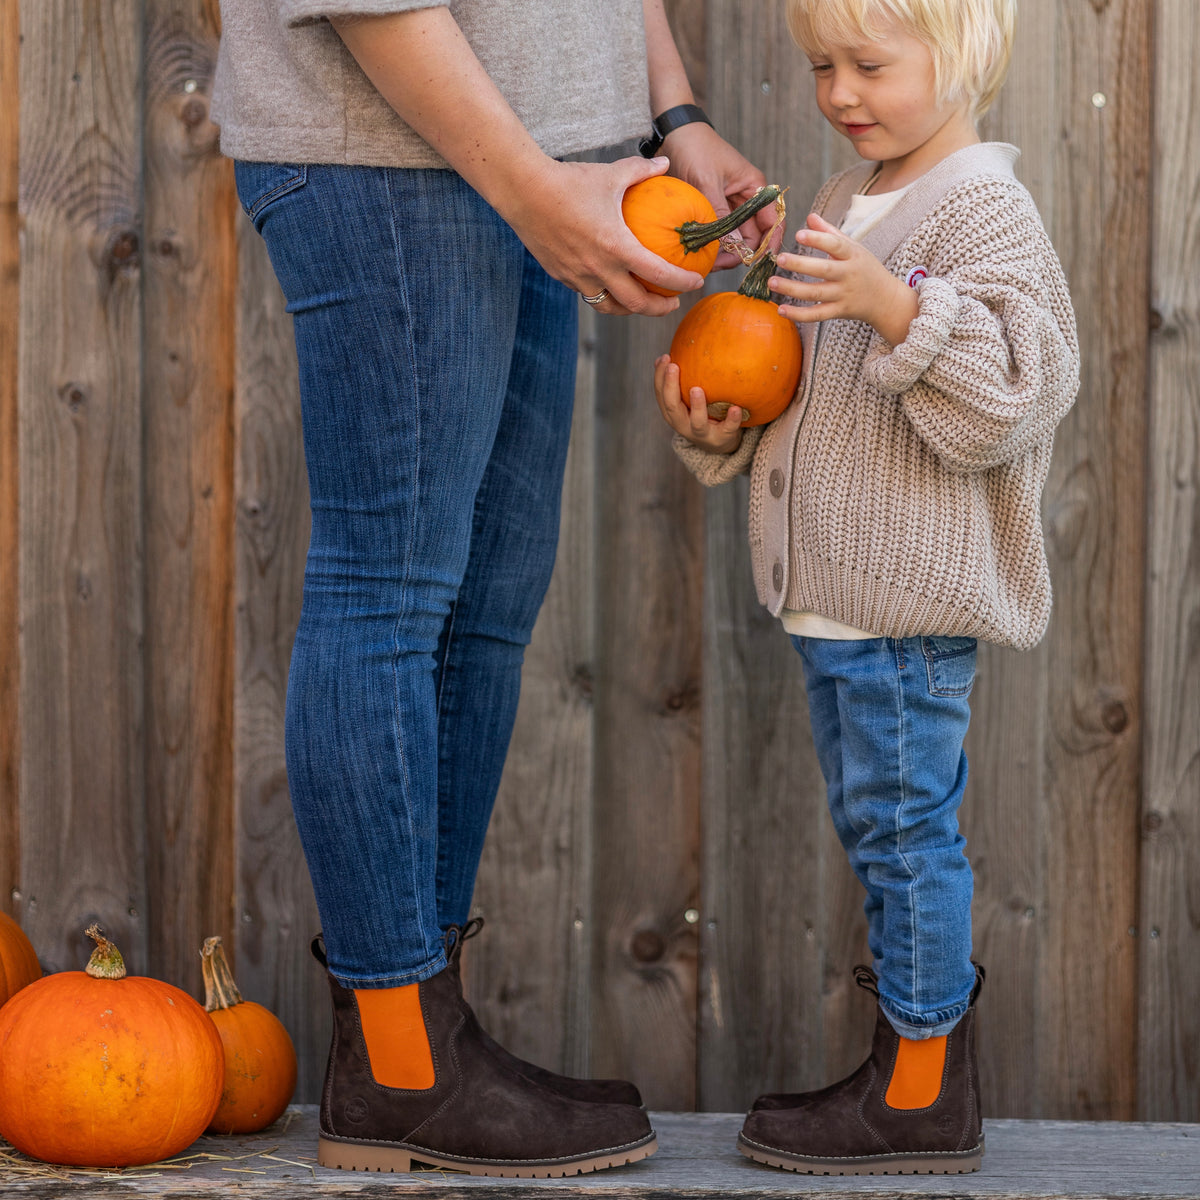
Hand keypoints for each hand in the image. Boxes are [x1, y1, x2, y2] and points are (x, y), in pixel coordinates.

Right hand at [503, 155, 706, 315]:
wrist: (523, 192)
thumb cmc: (569, 181)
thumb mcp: (611, 173)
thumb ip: (641, 171)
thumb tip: (665, 164)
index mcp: (616, 246)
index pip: (658, 274)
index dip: (681, 282)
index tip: (695, 282)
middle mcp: (598, 268)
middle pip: (636, 304)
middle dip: (659, 308)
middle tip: (672, 302)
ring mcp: (578, 277)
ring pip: (610, 306)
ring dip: (630, 308)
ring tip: (642, 301)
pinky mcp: (562, 276)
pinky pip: (589, 293)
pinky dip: (605, 294)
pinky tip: (612, 284)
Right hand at [654, 355, 744, 453]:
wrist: (718, 445)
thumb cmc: (702, 414)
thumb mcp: (688, 400)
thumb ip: (682, 380)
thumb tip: (669, 353)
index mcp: (673, 413)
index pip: (661, 394)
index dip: (660, 377)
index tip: (665, 357)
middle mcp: (683, 424)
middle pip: (672, 407)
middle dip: (670, 387)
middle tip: (674, 366)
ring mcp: (702, 433)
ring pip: (696, 422)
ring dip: (696, 406)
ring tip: (697, 389)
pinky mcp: (721, 438)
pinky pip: (727, 429)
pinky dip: (732, 419)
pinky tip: (736, 407)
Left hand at [662, 123, 775, 268]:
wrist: (675, 134)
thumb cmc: (696, 148)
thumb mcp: (707, 182)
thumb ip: (719, 214)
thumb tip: (730, 246)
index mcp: (755, 188)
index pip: (773, 222)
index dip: (769, 245)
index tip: (759, 264)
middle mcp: (748, 199)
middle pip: (754, 236)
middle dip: (741, 254)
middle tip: (721, 266)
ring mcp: (733, 206)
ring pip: (737, 238)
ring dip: (726, 252)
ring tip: (709, 262)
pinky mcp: (717, 210)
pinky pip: (721, 233)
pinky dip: (715, 245)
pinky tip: (704, 253)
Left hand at [773, 213, 918, 344]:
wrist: (885, 299)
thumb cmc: (865, 268)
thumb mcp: (853, 248)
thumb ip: (830, 233)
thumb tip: (810, 216)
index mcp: (853, 255)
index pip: (836, 245)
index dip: (818, 239)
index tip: (799, 234)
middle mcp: (849, 275)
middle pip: (823, 269)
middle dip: (800, 264)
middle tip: (779, 258)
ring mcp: (844, 295)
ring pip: (816, 293)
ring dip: (792, 289)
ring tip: (772, 282)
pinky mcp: (839, 312)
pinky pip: (817, 315)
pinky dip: (799, 314)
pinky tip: (781, 309)